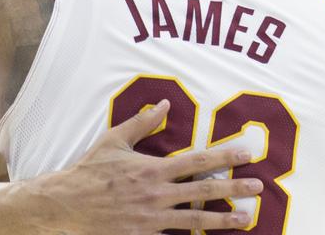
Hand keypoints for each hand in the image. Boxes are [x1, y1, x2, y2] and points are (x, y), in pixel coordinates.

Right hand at [24, 100, 262, 234]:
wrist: (65, 205)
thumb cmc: (91, 170)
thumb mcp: (115, 140)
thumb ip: (142, 121)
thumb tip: (164, 104)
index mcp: (153, 169)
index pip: (198, 162)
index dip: (225, 157)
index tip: (247, 154)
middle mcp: (157, 195)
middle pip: (204, 193)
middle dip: (235, 190)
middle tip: (259, 189)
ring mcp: (152, 220)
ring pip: (195, 221)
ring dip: (222, 220)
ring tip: (246, 221)